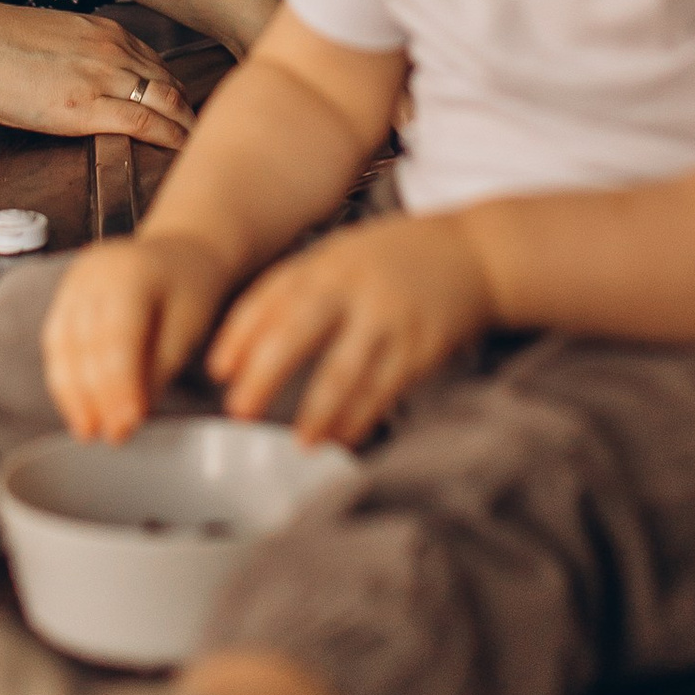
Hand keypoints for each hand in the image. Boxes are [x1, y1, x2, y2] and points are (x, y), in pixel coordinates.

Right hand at [0, 0, 193, 150]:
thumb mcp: (52, 38)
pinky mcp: (87, 107)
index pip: (156, 64)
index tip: (179, 110)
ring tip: (196, 149)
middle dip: (189, 111)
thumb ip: (78, 57)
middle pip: (171, 83)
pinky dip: (170, 138)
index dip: (173, 91)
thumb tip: (82, 81)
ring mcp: (104, 77)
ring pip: (167, 101)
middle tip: (199, 135)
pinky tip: (178, 151)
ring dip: (187, 126)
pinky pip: (145, 124)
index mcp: (105, 34)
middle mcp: (114, 50)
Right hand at [42, 228, 238, 441]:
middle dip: (96, 396)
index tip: (128, 424)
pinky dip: (63, 376)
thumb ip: (160, 368)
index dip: (120, 385)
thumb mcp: (189, 328)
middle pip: (85, 342)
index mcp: (133, 272)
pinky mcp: (65, 292)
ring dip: (71, 392)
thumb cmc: (191, 289)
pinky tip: (76, 406)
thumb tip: (132, 415)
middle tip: (110, 436)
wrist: (180, 251)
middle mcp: (95, 271)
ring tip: (87, 431)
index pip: (119, 337)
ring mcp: (74, 279)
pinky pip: (55, 339)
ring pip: (61, 343)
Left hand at [207, 214, 495, 447]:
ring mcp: (389, 318)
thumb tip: (242, 347)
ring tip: (299, 441)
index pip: (272, 296)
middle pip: (300, 331)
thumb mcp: (344, 255)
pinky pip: (385, 389)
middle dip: (266, 373)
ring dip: (319, 410)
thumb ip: (299, 289)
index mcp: (328, 262)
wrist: (476, 253)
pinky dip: (362, 417)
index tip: (218, 370)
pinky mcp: (421, 347)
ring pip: (346, 370)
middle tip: (240, 410)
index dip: (241, 334)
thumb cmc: (396, 259)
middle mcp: (355, 287)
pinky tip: (343, 438)